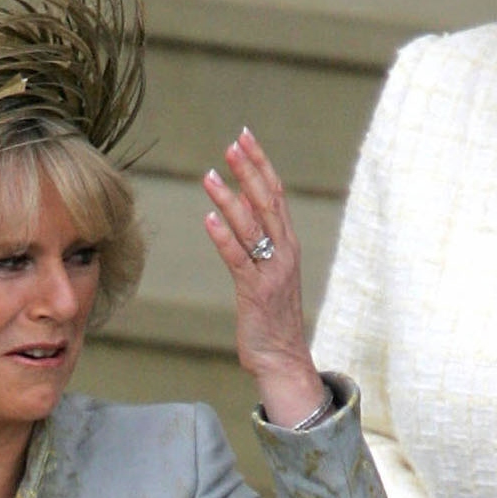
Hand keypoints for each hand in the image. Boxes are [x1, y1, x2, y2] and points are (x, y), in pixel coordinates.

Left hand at [201, 128, 326, 425]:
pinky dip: (223, 236)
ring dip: (230, 198)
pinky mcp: (255, 292)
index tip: (245, 138)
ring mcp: (271, 271)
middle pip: (268, 201)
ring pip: (251, 226)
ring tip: (210, 174)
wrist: (284, 359)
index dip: (261, 164)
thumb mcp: (270, 272)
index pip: (275, 194)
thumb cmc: (272, 316)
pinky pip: (238, 258)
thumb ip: (259, 242)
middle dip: (250, 170)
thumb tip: (238, 209)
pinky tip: (208, 217)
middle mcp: (285, 252)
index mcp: (288, 244)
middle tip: (233, 142)